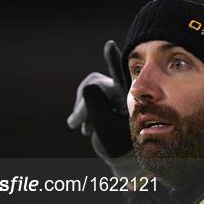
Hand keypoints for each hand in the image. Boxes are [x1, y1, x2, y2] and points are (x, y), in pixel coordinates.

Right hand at [67, 40, 142, 178]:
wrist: (122, 158)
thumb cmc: (119, 146)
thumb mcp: (105, 128)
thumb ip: (95, 106)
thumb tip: (88, 85)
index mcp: (129, 98)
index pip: (121, 76)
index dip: (113, 60)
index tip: (109, 45)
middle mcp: (122, 92)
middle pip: (96, 83)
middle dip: (83, 103)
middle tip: (74, 124)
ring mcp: (113, 94)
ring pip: (89, 88)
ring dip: (82, 109)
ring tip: (85, 129)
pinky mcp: (105, 98)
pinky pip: (87, 95)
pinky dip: (82, 111)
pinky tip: (86, 127)